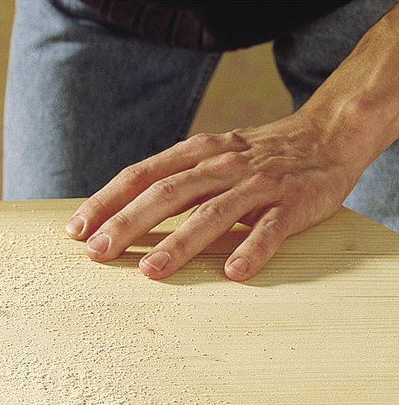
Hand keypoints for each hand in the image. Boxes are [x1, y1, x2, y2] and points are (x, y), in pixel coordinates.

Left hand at [65, 112, 365, 280]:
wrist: (329, 132)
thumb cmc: (256, 156)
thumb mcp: (208, 157)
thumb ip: (169, 180)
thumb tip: (115, 214)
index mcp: (195, 154)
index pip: (140, 176)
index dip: (106, 202)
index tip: (75, 231)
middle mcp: (221, 165)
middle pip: (166, 194)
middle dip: (127, 224)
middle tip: (96, 253)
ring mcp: (258, 183)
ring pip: (213, 212)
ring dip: (179, 242)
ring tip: (150, 270)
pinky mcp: (295, 201)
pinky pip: (272, 228)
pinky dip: (253, 248)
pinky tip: (234, 272)